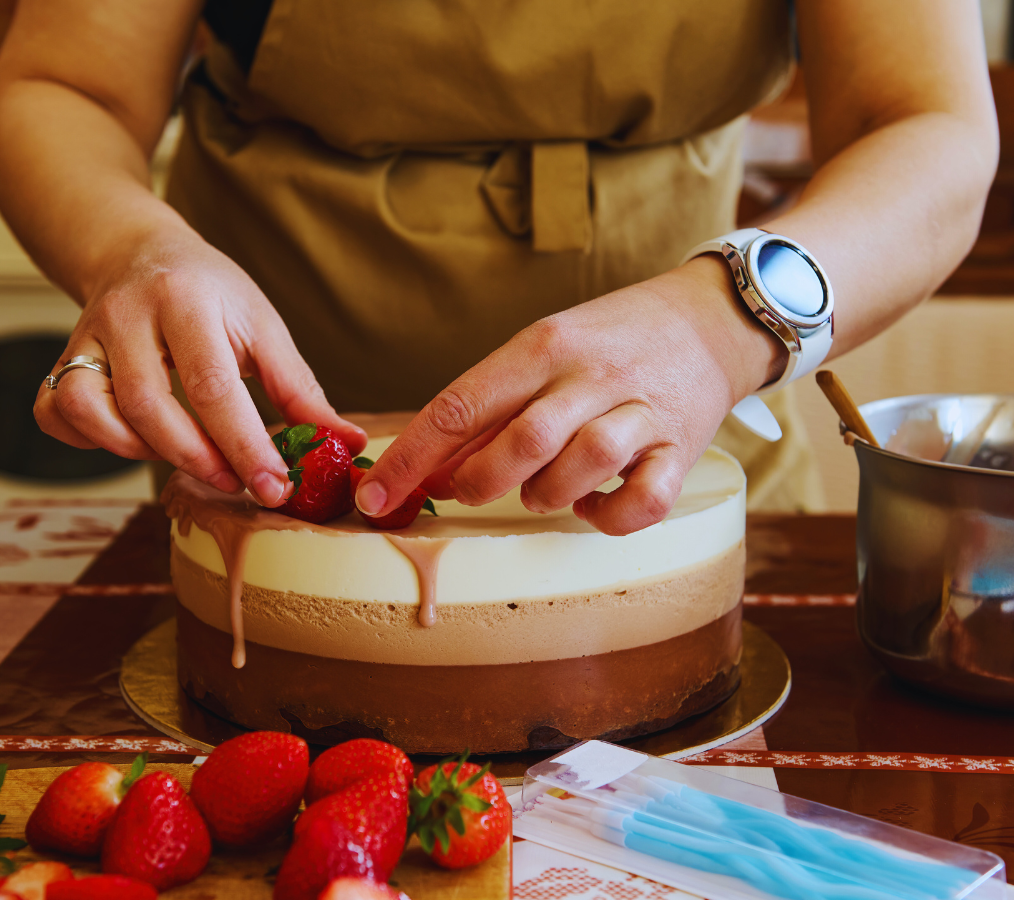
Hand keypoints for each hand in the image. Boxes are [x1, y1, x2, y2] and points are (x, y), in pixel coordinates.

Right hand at [34, 228, 366, 504]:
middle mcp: (126, 315)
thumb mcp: (261, 325)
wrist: (137, 251)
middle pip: (147, 404)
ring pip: (88, 408)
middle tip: (237, 481)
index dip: (244, 444)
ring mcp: (85, 336)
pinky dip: (88, 440)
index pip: (212, 385)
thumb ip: (299, 389)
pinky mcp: (60, 359)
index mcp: (185, 300)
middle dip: (196, 457)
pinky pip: (53, 412)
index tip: (274, 485)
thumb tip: (346, 444)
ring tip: (186, 455)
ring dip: (138, 450)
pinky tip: (131, 439)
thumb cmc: (210, 293)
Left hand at [355, 257, 784, 534]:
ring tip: (538, 490)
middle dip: (480, 481)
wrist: (707, 319)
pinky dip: (608, 516)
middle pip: (523, 439)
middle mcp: (591, 375)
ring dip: (545, 494)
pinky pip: (643, 499)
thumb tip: (421, 465)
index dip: (411, 457)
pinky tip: (593, 503)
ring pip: (582, 464)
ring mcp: (641, 411)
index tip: (373, 498)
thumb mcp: (542, 350)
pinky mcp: (682, 447)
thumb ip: (490, 407)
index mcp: (542, 345)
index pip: (461, 404)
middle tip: (469, 491)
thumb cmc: (607, 342)